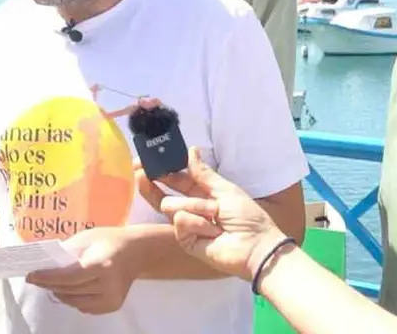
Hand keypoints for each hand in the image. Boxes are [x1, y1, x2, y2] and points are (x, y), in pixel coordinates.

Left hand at [25, 227, 138, 314]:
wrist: (137, 251)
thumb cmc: (110, 240)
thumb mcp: (87, 238)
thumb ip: (67, 252)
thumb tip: (44, 264)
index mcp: (101, 264)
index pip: (68, 277)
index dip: (47, 278)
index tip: (31, 276)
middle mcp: (108, 285)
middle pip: (70, 290)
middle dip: (50, 285)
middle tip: (36, 279)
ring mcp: (112, 298)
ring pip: (75, 302)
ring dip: (60, 294)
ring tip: (50, 285)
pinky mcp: (113, 305)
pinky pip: (86, 307)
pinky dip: (74, 300)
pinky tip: (69, 291)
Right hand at [135, 146, 286, 280]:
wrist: (256, 246)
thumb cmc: (246, 216)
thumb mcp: (225, 189)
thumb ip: (203, 173)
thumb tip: (191, 150)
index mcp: (202, 193)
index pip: (175, 180)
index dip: (161, 171)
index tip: (143, 161)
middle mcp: (191, 208)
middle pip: (164, 195)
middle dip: (153, 183)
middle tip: (140, 172)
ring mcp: (187, 226)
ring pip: (172, 207)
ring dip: (196, 207)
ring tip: (215, 215)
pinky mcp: (186, 241)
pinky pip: (180, 223)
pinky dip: (197, 223)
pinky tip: (212, 231)